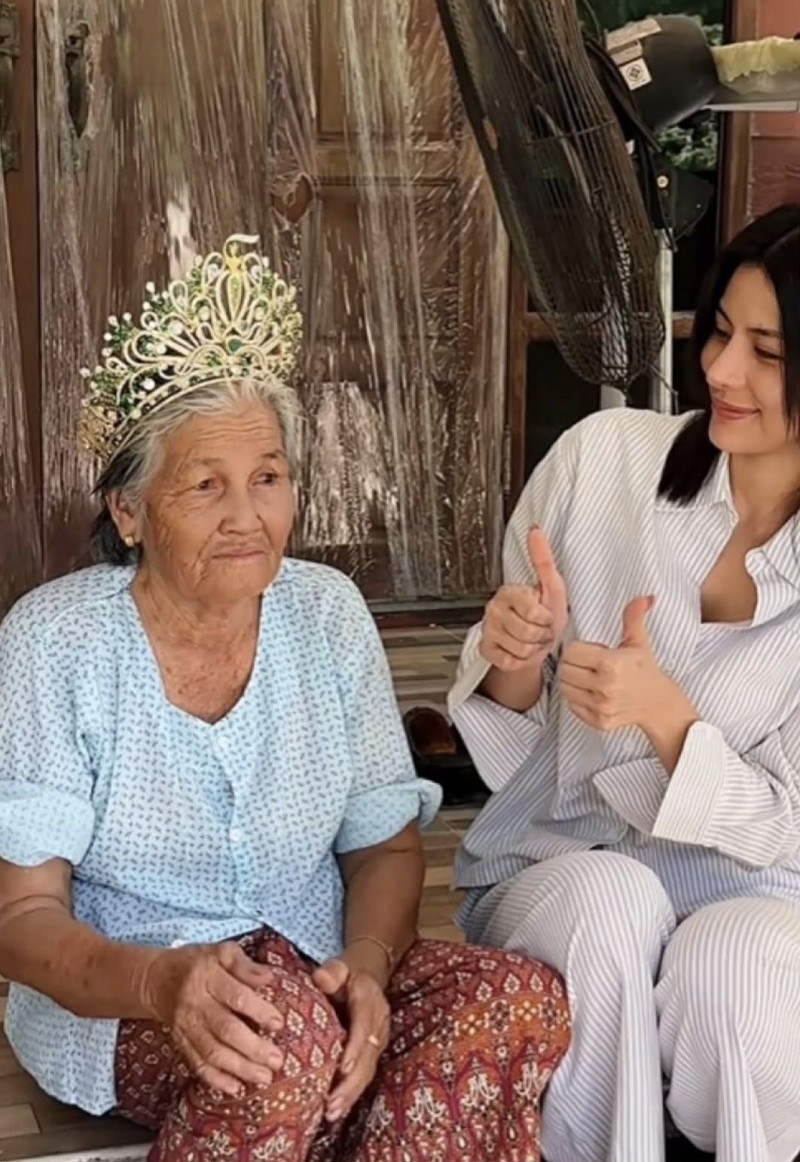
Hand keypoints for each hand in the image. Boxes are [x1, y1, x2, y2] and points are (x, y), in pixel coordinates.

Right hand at [143, 941, 283, 1096]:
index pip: (236, 996)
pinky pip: (198, 1065)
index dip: (259, 1012)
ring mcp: (186, 1027)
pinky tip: (236, 1088)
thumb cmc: (198, 963)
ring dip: (240, 1068)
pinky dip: (216, 1079)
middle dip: (253, 1048)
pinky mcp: (180, 1043)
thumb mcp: (221, 952)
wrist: (157, 979)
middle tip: (276, 1060)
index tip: (279, 1024)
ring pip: (213, 1052)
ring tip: (264, 1077)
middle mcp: (195, 1004)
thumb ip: (245, 965)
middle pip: (226, 1030)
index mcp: (207, 976)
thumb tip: (269, 978)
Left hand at [312, 956, 389, 1122]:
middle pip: (368, 1055)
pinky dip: (352, 1093)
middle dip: (351, 1082)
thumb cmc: (345, 973)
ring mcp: (379, 1039)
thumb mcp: (339, 966)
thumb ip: (331, 972)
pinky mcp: (373, 1051)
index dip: (355, 1047)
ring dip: (351, 1093)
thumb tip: (321, 980)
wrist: (366, 975)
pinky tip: (337, 1110)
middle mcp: (379, 1022)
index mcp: (370, 1000)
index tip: (342, 1068)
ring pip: (368, 1070)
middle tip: (332, 1103)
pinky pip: (365, 1074)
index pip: (364, 1024)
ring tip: (332, 1113)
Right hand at [480, 527, 568, 671]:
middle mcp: (494, 609)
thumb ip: (543, 560)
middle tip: (539, 630)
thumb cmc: (544, 615)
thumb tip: (536, 531)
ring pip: (520, 649)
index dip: (546, 619)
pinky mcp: (486, 649)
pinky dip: (521, 661)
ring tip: (531, 640)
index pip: (535, 613)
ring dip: (532, 650)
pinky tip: (520, 651)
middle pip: (528, 633)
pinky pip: (510, 661)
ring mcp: (488, 630)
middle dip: (540, 636)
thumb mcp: (551, 587)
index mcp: (510, 592)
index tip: (545, 616)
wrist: (534, 644)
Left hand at [560, 596, 677, 731]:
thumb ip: (634, 618)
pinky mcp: (598, 721)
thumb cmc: (645, 671)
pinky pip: (572, 705)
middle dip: (573, 664)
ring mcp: (601, 707)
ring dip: (572, 681)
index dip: (579, 649)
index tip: (592, 651)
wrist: (658, 703)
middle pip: (564, 670)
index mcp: (611, 664)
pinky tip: (592, 692)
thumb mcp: (638, 642)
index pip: (571, 652)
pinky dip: (577, 698)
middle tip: (589, 664)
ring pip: (565, 689)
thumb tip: (645, 598)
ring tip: (589, 677)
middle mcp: (605, 687)